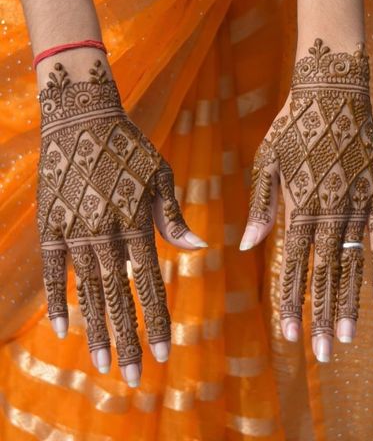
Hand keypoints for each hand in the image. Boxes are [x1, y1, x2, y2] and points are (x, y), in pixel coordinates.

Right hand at [37, 57, 205, 385]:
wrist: (83, 117)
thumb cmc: (129, 146)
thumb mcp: (159, 174)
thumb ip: (172, 216)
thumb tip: (198, 248)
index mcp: (135, 221)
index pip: (150, 283)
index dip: (157, 320)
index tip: (165, 354)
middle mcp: (104, 232)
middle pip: (118, 296)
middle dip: (128, 339)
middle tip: (134, 378)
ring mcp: (74, 229)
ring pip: (86, 291)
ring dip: (95, 329)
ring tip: (103, 365)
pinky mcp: (51, 224)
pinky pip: (52, 270)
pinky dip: (56, 300)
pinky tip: (60, 330)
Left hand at [240, 38, 372, 362]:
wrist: (332, 92)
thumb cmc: (292, 127)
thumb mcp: (266, 162)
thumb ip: (261, 206)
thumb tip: (247, 246)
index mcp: (298, 205)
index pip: (293, 264)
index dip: (290, 301)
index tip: (288, 334)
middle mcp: (330, 211)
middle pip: (324, 273)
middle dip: (320, 315)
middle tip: (321, 353)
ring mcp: (358, 203)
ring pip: (353, 263)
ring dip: (350, 302)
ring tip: (347, 337)